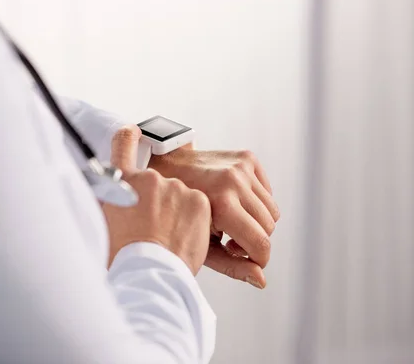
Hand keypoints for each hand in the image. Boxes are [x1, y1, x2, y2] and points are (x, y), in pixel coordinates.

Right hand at [102, 126, 211, 274]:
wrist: (147, 271)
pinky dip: (194, 222)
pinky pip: (198, 207)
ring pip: (180, 196)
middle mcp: (149, 178)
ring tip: (167, 240)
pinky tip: (181, 239)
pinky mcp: (199, 200)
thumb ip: (108, 204)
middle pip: (156, 183)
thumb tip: (106, 201)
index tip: (133, 132)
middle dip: (158, 203)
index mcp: (122, 181)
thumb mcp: (104, 223)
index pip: (123, 144)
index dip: (129, 137)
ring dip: (177, 213)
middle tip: (152, 230)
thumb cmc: (123, 256)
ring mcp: (176, 187)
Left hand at [149, 148, 279, 288]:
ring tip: (230, 224)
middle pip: (269, 227)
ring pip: (272, 210)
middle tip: (230, 241)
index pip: (260, 242)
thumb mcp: (198, 243)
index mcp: (221, 202)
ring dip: (256, 222)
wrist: (164, 166)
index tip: (249, 262)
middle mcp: (234, 180)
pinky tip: (232, 204)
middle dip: (255, 240)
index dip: (259, 259)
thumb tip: (261, 280)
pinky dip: (255, 203)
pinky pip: (267, 192)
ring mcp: (242, 166)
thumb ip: (231, 264)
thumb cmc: (175, 212)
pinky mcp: (247, 157)